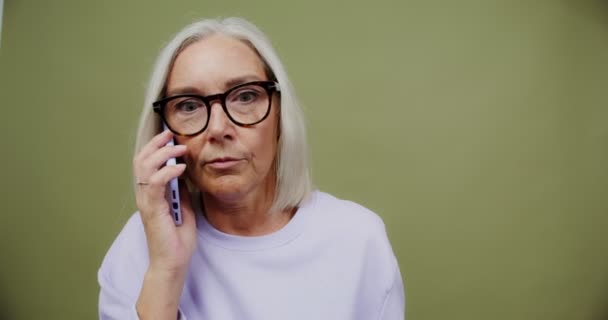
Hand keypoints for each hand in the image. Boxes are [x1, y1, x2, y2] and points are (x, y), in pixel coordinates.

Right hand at [133, 130, 196, 273]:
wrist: (173, 262)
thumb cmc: (177, 240)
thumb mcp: (183, 208)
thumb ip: (180, 191)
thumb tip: (182, 175)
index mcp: (150, 195)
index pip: (145, 164)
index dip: (155, 148)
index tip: (170, 137)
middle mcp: (144, 196)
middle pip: (141, 161)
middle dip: (155, 144)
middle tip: (170, 134)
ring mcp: (146, 202)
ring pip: (145, 168)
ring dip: (163, 154)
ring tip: (180, 149)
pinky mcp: (152, 210)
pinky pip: (155, 184)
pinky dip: (168, 172)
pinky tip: (180, 168)